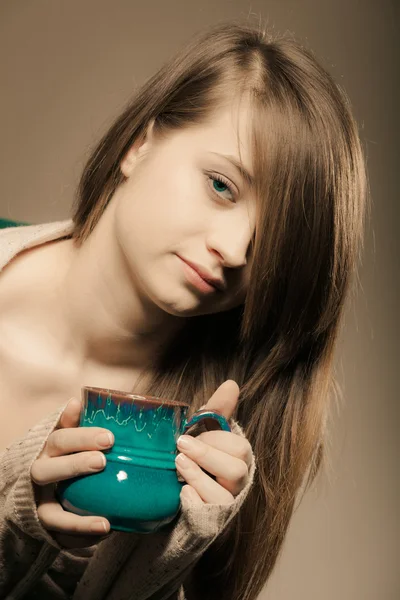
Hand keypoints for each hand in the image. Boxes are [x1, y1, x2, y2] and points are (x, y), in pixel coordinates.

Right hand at [30, 398, 113, 547]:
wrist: (32, 485)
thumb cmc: (57, 454)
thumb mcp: (61, 436)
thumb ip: (70, 421)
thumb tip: (77, 400)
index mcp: (46, 448)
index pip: (60, 439)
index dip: (83, 437)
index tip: (110, 437)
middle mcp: (37, 474)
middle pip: (48, 470)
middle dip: (75, 465)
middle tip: (102, 462)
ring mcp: (38, 501)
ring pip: (50, 511)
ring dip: (77, 518)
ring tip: (105, 523)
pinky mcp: (44, 524)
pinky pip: (59, 534)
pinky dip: (80, 535)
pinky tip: (104, 531)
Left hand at [175, 380, 252, 505]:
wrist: (174, 498)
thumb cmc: (195, 460)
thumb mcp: (203, 434)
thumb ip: (216, 411)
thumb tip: (231, 384)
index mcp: (238, 460)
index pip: (240, 448)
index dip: (216, 440)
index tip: (190, 434)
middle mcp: (237, 484)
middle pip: (237, 470)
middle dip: (207, 456)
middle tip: (180, 446)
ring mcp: (224, 506)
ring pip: (223, 495)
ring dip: (198, 476)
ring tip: (177, 464)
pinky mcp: (209, 522)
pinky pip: (206, 515)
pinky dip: (193, 500)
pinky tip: (180, 491)